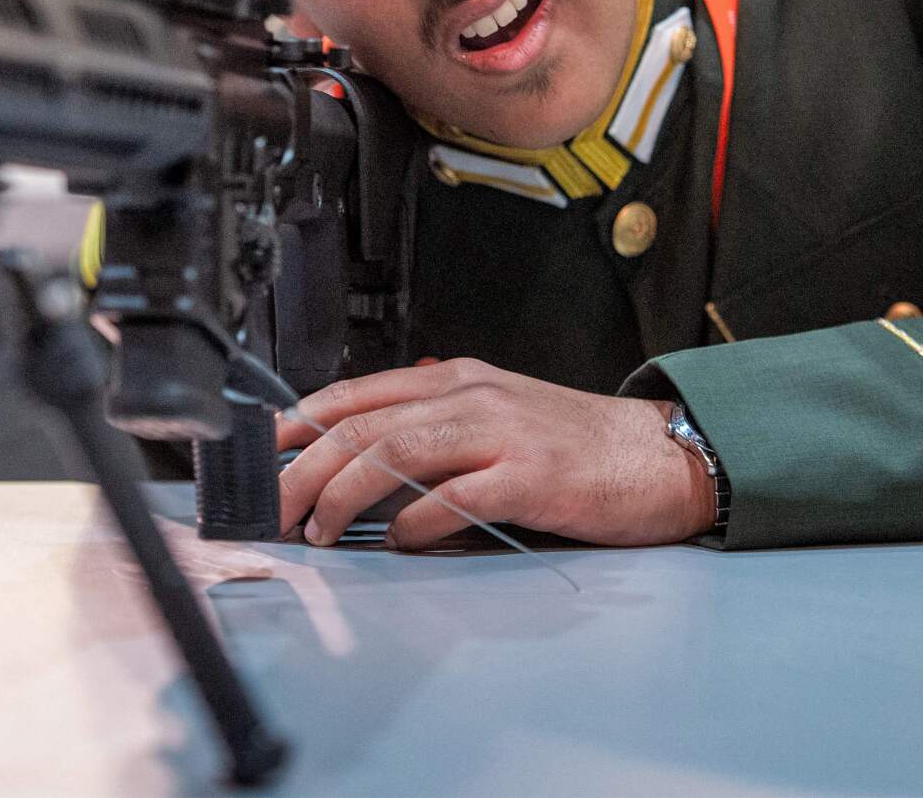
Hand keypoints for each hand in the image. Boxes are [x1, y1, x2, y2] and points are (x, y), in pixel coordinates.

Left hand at [273, 357, 717, 549]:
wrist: (659, 454)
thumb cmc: (576, 445)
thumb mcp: (497, 414)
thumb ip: (436, 428)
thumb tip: (364, 459)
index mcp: (460, 381)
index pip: (358, 392)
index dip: (301, 421)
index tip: (263, 451)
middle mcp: (473, 398)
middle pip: (364, 425)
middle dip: (305, 468)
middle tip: (275, 506)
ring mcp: (502, 434)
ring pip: (395, 452)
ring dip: (344, 494)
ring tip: (320, 530)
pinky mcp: (530, 477)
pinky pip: (455, 497)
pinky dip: (415, 520)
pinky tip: (397, 539)